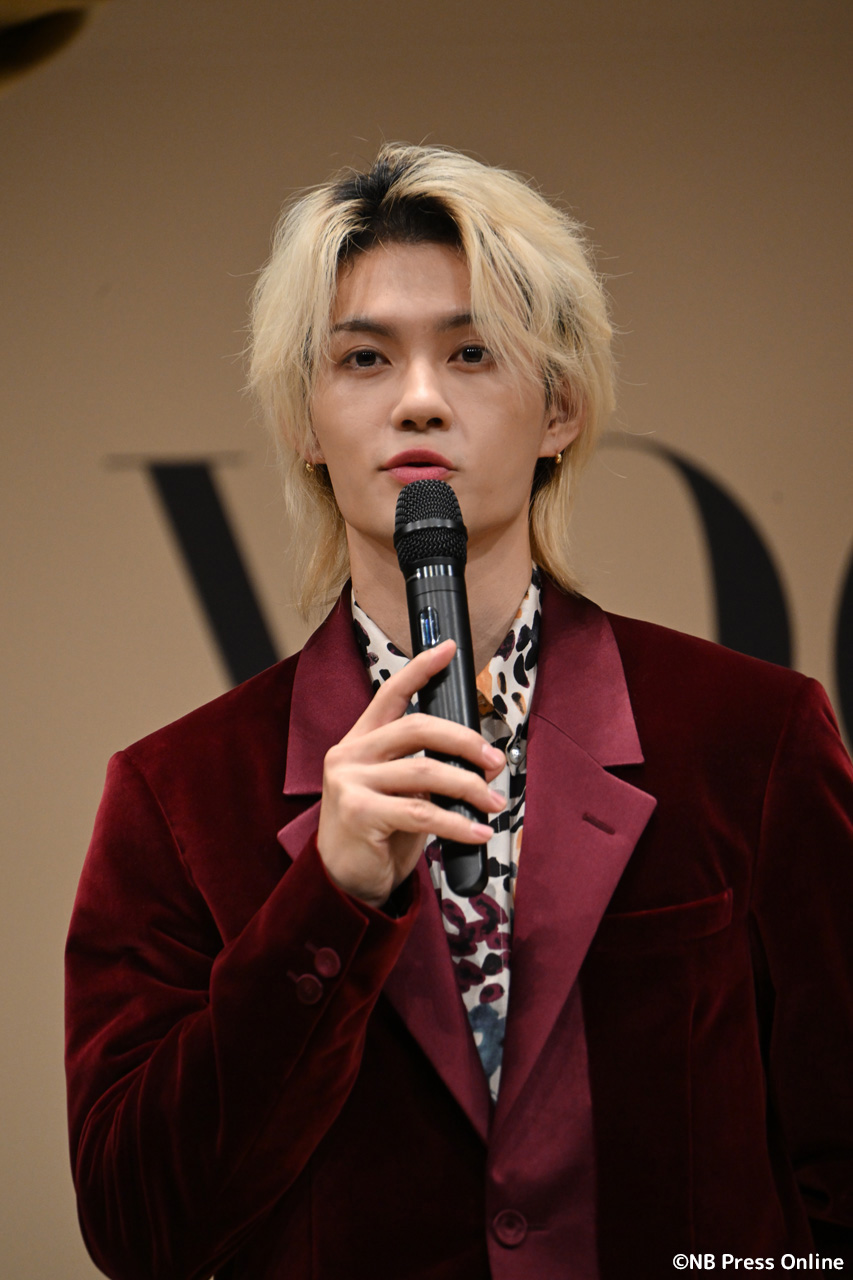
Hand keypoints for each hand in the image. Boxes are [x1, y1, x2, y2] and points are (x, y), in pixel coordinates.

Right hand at [316, 640, 505, 909]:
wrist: (344, 883)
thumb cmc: (377, 836)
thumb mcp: (402, 795)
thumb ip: (429, 773)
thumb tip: (483, 763)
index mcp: (359, 742)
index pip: (390, 694)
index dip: (419, 669)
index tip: (447, 649)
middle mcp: (349, 755)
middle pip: (417, 727)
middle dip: (465, 741)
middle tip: (494, 761)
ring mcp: (349, 782)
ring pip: (425, 771)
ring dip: (469, 786)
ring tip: (493, 802)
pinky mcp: (358, 813)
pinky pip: (422, 811)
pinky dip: (458, 823)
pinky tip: (477, 832)